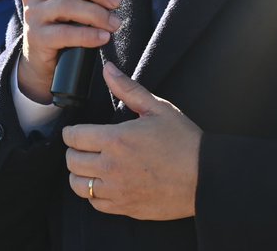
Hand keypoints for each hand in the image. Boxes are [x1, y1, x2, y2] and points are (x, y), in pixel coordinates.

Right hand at [18, 0, 141, 103]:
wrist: (45, 55)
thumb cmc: (70, 18)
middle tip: (117, 1)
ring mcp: (32, 12)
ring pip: (65, 5)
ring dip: (96, 14)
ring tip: (115, 23)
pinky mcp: (35, 36)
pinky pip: (63, 33)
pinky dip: (88, 35)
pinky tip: (103, 37)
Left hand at [63, 63, 201, 219]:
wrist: (204, 177)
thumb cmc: (183, 140)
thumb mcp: (157, 108)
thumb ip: (127, 88)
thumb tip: (108, 69)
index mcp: (117, 140)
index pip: (74, 137)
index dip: (71, 132)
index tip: (76, 131)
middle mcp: (111, 167)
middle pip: (71, 161)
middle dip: (74, 151)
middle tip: (84, 146)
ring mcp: (117, 190)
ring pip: (78, 185)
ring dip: (80, 174)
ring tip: (91, 164)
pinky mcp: (124, 207)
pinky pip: (95, 203)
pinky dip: (94, 193)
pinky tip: (105, 182)